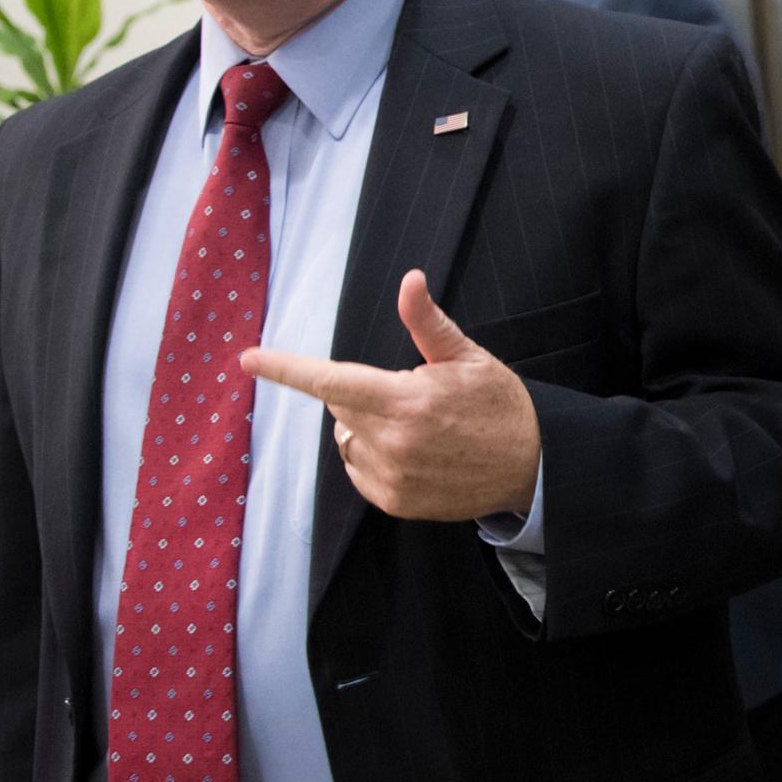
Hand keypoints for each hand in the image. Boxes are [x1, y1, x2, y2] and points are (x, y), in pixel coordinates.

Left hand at [244, 270, 542, 521]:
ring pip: (346, 437)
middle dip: (358, 392)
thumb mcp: (468, 357)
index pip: (330, 381)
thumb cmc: (499, 405)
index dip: (285, 368)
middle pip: (339, 405)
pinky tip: (411, 453)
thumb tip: (410, 280)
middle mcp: (395, 441)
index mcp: (409, 399)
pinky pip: (357, 469)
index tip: (249, 360)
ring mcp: (393, 476)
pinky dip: (372, 456)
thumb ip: (427, 323)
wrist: (531, 467)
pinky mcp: (395, 501)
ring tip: (413, 427)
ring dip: (363, 426)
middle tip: (407, 392)